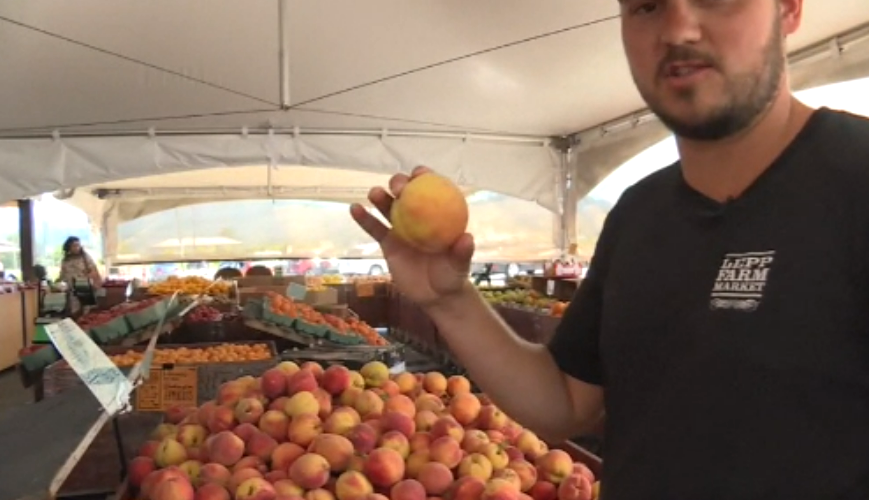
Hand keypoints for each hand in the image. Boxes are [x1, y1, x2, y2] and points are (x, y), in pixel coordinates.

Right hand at [350, 166, 474, 307]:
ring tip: (374, 193)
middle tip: (398, 188)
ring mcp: (401, 228)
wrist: (435, 296)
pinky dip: (363, 218)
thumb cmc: (451, 276)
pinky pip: (374, 228)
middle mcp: (418, 216)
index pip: (431, 188)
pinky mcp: (387, 242)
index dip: (424, 176)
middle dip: (399, 183)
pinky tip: (354, 209)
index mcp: (437, 214)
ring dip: (379, 196)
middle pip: (405, 193)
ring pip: (387, 207)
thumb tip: (467, 238)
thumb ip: (461, 253)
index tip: (418, 174)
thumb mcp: (458, 266)